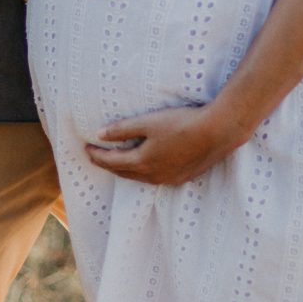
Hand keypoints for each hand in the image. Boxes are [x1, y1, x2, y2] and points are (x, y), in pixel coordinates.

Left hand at [84, 102, 242, 185]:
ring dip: (125, 170)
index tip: (85, 148)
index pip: (111, 161)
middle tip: (95, 156)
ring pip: (140, 177)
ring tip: (116, 162)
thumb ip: (123, 129)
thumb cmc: (182, 123)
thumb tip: (99, 134)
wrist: (218, 132)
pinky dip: (143, 172)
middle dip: (107, 164)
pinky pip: (155, 178)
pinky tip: (146, 165)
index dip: (96, 155)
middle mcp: (153, 176)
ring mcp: (169, 179)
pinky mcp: (183, 177)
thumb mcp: (148, 122)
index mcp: (142, 162)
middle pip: (123, 172)